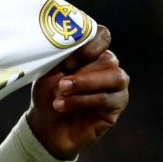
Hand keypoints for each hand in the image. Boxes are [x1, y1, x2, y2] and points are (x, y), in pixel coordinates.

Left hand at [26, 25, 128, 159]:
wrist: (45, 125)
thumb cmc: (48, 93)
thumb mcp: (49, 69)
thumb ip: (62, 53)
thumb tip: (70, 40)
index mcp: (92, 51)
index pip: (103, 36)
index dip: (90, 44)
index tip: (69, 60)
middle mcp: (107, 66)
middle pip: (108, 58)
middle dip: (82, 71)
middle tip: (61, 83)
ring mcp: (115, 86)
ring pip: (114, 77)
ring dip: (85, 84)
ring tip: (62, 92)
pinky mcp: (116, 107)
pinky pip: (107, 99)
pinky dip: (84, 101)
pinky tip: (64, 105)